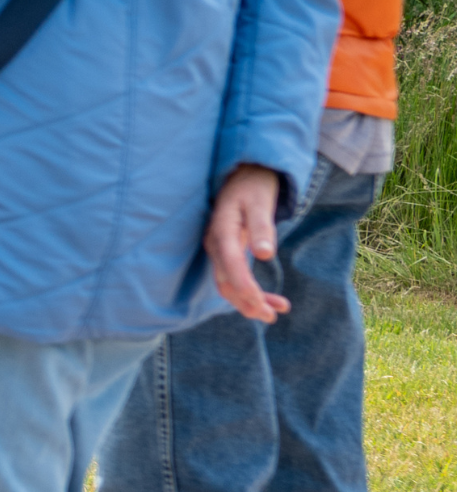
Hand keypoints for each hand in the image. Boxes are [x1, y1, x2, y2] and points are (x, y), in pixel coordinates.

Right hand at [205, 163, 288, 322]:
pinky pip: (235, 277)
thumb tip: (265, 254)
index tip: (265, 307)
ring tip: (276, 312)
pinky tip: (271, 299)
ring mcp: (219, 249)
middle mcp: (215, 244)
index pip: (231, 267)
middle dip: (247, 303)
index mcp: (222, 232)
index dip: (246, 289)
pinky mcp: (227, 252)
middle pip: (225, 282)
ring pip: (229, 284)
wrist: (243, 174)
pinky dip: (251, 291)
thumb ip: (261, 227)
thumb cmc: (253, 186)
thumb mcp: (261, 202)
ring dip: (250, 301)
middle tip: (272, 317)